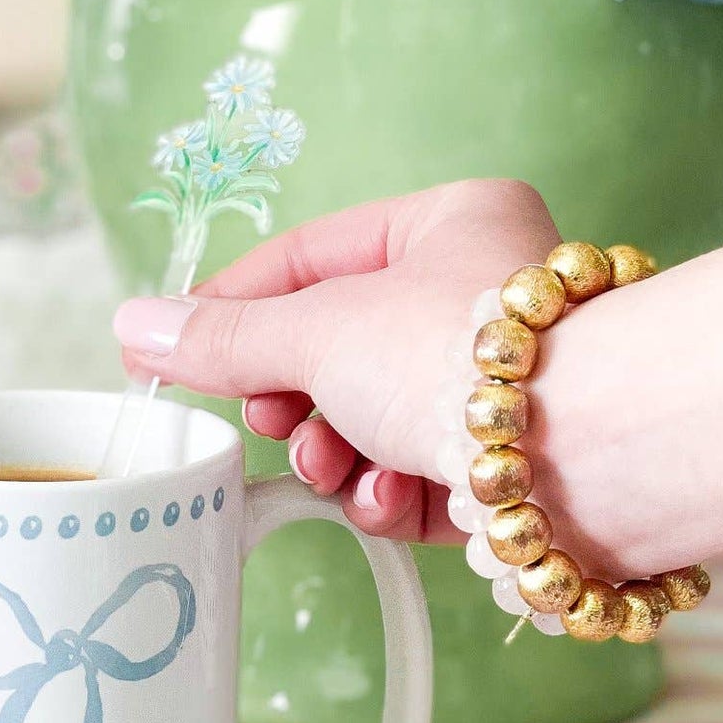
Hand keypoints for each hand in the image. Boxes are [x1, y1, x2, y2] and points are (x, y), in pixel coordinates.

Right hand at [113, 178, 559, 541]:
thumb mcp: (317, 334)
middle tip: (271, 421)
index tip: (173, 351)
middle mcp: (488, 294)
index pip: (312, 254)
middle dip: (295, 397)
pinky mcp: (518, 465)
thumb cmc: (462, 357)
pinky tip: (386, 499)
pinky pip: (426, 475)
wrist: (588, 455)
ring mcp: (507, 384)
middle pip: (343, 346)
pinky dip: (391, 493)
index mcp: (452, 223)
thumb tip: (134, 327)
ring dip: (338, 452)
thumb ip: (224, 339)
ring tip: (329, 467)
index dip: (235, 306)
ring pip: (379, 418)